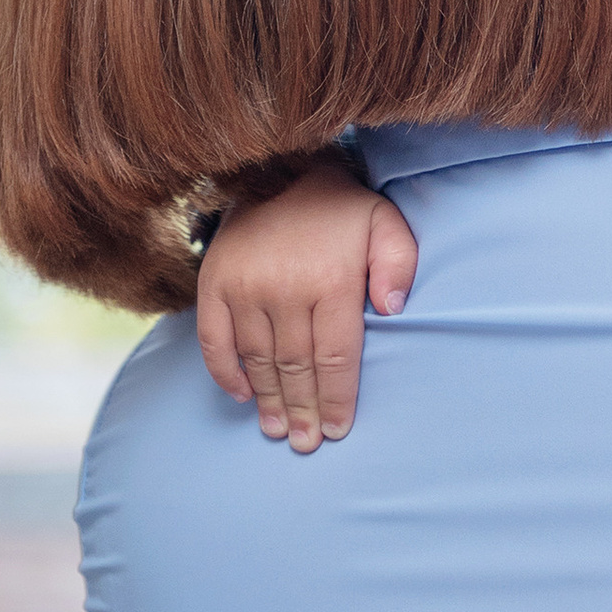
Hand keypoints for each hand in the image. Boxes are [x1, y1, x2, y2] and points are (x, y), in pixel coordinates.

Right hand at [195, 159, 418, 449]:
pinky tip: (242, 396)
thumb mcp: (385, 223)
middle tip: (306, 443)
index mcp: (330, 280)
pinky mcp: (213, 283)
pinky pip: (215, 341)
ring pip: (259, 360)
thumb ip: (398, 265)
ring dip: (269, 401)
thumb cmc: (339, 208)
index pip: (336, 357)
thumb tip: (393, 311)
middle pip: (297, 367)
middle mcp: (284, 289)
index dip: (338, 398)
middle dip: (304, 411)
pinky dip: (226, 373)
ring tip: (277, 431)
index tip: (339, 429)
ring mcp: (244, 288)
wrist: (277, 168)